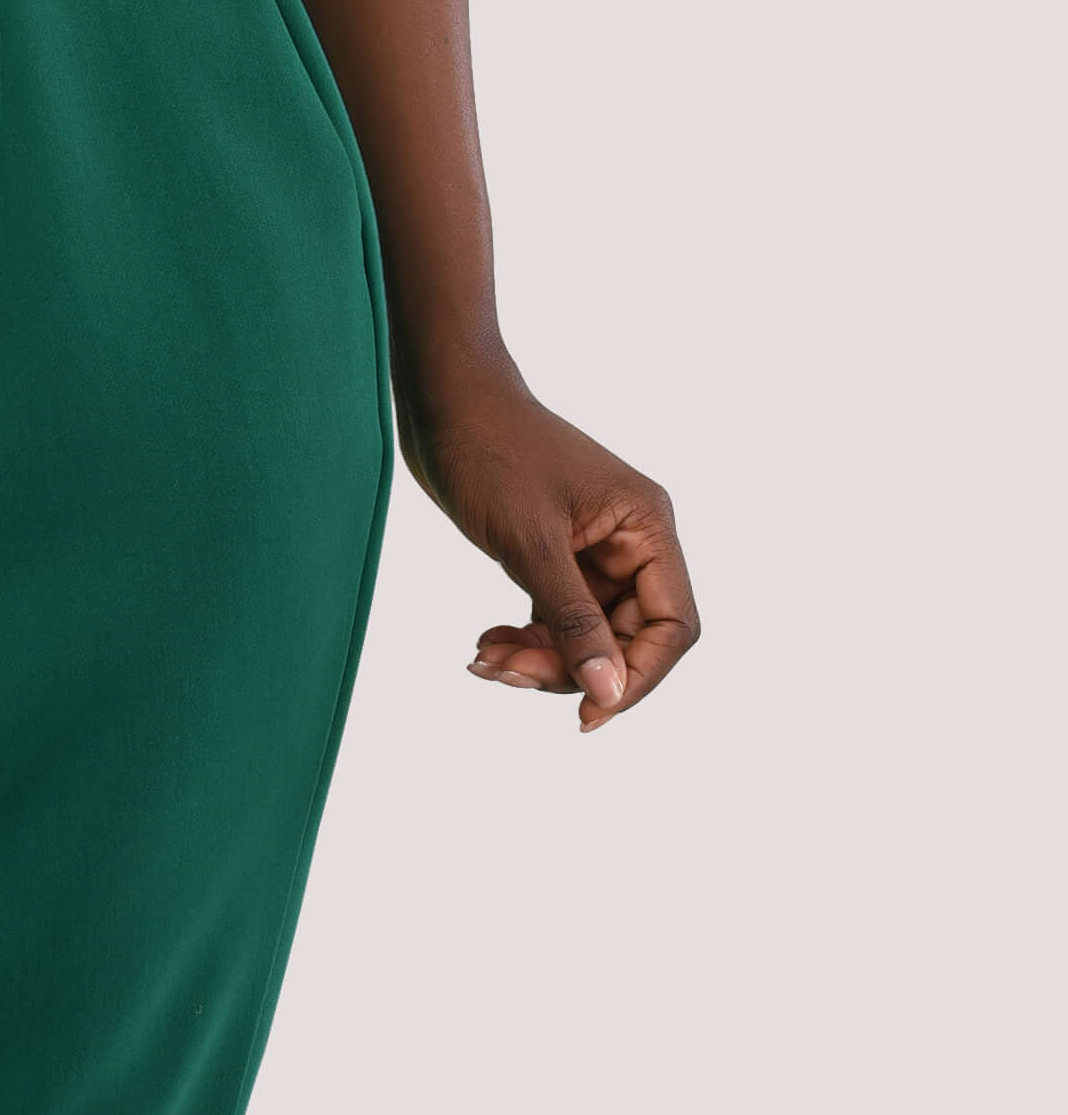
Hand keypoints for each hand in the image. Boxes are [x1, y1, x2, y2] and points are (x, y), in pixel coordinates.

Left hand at [399, 362, 699, 732]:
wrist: (443, 399)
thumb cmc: (490, 451)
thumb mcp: (530, 543)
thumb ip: (573, 622)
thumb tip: (609, 695)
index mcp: (645, 526)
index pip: (672, 627)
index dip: (638, 678)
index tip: (588, 715)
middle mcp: (630, 540)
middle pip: (627, 639)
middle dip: (571, 667)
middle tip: (506, 673)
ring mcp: (593, 549)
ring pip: (588, 636)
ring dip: (541, 658)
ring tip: (485, 660)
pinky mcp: (556, 555)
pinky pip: (558, 619)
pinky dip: (526, 639)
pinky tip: (485, 645)